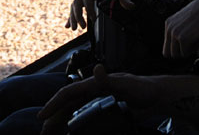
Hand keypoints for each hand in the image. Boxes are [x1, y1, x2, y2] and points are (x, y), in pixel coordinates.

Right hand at [38, 65, 158, 134]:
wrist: (156, 96)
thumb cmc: (142, 88)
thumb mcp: (125, 84)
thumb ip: (109, 79)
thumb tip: (96, 69)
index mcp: (94, 84)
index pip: (68, 93)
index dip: (53, 104)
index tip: (42, 116)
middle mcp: (93, 91)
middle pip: (67, 104)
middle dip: (53, 116)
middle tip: (43, 131)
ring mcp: (97, 100)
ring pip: (73, 110)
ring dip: (61, 120)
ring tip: (51, 133)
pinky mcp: (104, 108)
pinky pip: (83, 116)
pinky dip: (74, 123)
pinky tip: (70, 131)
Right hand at [66, 0, 134, 29]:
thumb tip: (132, 7)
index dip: (88, 7)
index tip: (93, 18)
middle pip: (77, 0)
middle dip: (77, 14)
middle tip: (82, 27)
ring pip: (74, 4)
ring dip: (72, 16)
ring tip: (73, 29)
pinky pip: (75, 6)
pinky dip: (71, 16)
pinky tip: (67, 25)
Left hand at [162, 0, 198, 58]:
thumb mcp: (185, 18)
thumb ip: (179, 29)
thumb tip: (179, 43)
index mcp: (169, 23)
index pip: (166, 45)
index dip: (176, 48)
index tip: (184, 47)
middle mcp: (169, 28)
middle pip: (168, 53)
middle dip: (180, 52)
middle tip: (190, 46)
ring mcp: (175, 34)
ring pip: (177, 55)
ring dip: (187, 51)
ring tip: (195, 41)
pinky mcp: (183, 39)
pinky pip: (185, 53)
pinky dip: (193, 49)